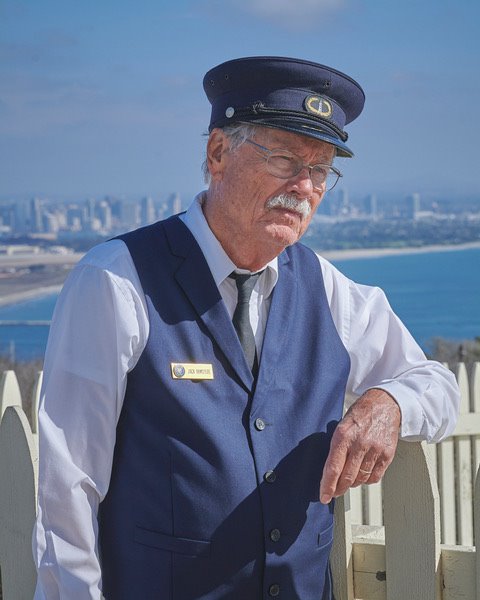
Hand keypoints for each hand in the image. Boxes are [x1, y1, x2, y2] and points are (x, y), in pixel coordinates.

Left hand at [319, 388, 400, 503]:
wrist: (385, 404)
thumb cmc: (361, 414)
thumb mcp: (342, 425)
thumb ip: (337, 447)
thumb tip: (330, 471)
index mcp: (343, 435)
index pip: (333, 468)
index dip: (327, 486)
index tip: (324, 496)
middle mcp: (359, 443)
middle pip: (347, 477)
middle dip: (339, 489)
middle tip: (335, 492)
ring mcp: (375, 449)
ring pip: (361, 479)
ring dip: (353, 483)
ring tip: (349, 479)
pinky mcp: (387, 454)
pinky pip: (375, 476)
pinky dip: (367, 480)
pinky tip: (363, 474)